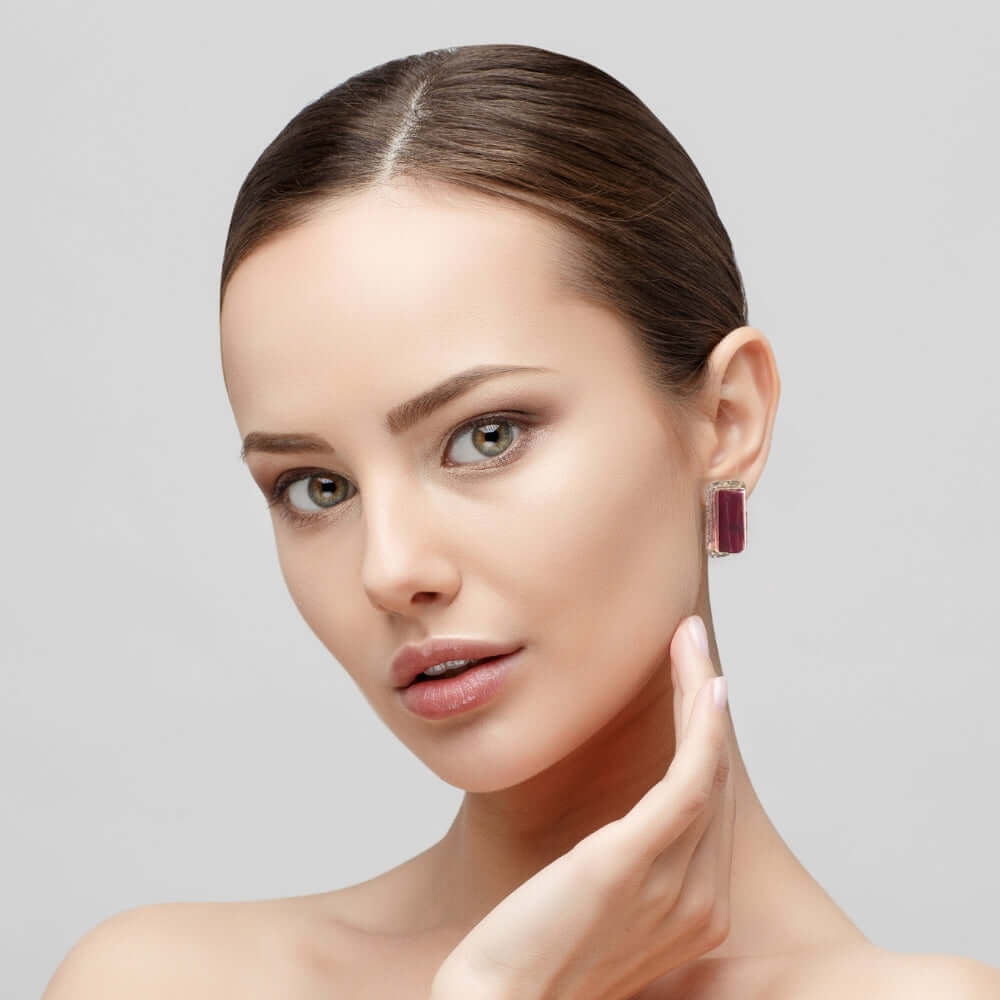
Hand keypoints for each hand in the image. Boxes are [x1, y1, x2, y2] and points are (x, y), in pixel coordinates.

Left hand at [430, 615, 735, 999]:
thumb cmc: (535, 961)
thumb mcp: (592, 910)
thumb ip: (624, 874)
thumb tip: (618, 836)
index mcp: (695, 915)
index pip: (711, 808)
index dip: (706, 740)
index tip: (693, 687)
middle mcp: (702, 904)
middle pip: (718, 780)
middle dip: (707, 702)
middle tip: (691, 643)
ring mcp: (675, 886)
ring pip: (708, 768)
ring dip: (702, 694)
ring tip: (688, 640)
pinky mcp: (634, 862)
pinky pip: (690, 781)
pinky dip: (703, 728)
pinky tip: (705, 686)